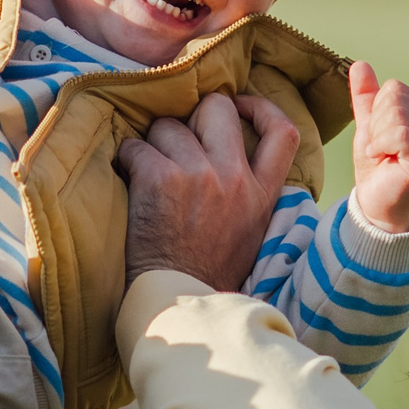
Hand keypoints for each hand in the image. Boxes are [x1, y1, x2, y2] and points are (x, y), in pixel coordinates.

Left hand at [115, 93, 299, 290]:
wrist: (177, 302)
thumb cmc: (206, 274)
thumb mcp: (251, 234)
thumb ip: (251, 195)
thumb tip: (237, 160)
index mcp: (262, 194)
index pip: (283, 131)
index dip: (260, 108)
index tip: (240, 106)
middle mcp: (234, 178)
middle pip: (219, 109)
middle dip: (194, 115)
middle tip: (177, 138)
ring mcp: (197, 175)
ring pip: (169, 125)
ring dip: (154, 142)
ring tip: (147, 170)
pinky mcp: (159, 178)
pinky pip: (136, 146)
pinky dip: (126, 158)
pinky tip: (126, 177)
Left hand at [346, 61, 408, 233]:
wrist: (375, 203)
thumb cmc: (376, 166)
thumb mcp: (368, 126)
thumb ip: (366, 96)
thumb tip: (360, 64)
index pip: (394, 89)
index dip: (376, 112)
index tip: (378, 137)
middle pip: (395, 100)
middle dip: (376, 125)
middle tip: (380, 149)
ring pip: (396, 116)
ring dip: (377, 138)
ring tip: (383, 156)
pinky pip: (400, 135)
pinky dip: (381, 146)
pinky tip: (383, 159)